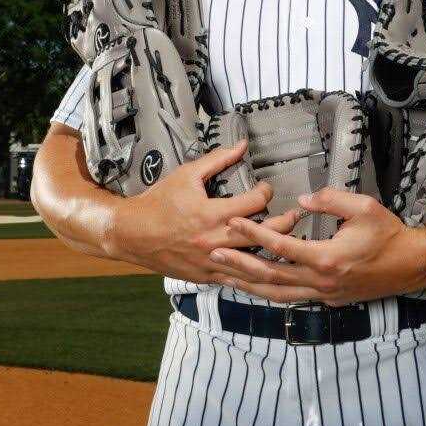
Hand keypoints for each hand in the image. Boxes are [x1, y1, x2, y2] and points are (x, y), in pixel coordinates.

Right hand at [108, 141, 299, 283]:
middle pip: (260, 235)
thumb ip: (217, 159)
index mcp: (210, 213)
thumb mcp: (187, 174)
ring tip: (291, 245)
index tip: (266, 188)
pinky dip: (255, 276)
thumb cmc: (158, 202)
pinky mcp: (206, 276)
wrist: (131, 233)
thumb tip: (242, 145)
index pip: (252, 203)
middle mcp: (213, 240)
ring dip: (275, 253)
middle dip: (283, 224)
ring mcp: (211, 261)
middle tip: (295, 216)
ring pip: (253, 263)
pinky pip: (237, 280)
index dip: (265, 192)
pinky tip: (270, 273)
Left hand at [209, 188, 425, 305]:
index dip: (254, 234)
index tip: (233, 223)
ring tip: (224, 273)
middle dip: (239, 264)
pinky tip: (255, 285)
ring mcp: (322, 294)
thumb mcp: (364, 206)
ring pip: (276, 293)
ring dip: (248, 283)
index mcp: (326, 257)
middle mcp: (320, 281)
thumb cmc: (389, 233)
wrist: (411, 265)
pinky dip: (268, 292)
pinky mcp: (327, 299)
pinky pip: (290, 297)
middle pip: (270, 275)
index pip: (280, 246)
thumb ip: (330, 200)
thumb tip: (302, 201)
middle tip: (213, 252)